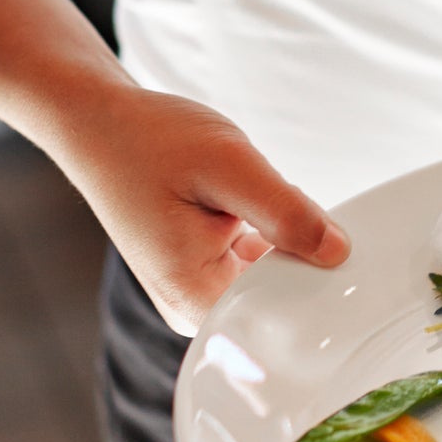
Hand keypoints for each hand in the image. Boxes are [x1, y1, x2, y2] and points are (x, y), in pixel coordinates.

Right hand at [59, 83, 349, 332]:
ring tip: (250, 200)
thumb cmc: (152, 140)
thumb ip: (286, 213)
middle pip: (284, 298)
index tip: (342, 251)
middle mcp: (194, 308)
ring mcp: (198, 293)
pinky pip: (260, 264)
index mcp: (194, 298)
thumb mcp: (231, 167)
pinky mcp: (205, 273)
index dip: (322, 283)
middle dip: (303, 254)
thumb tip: (338, 253)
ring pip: (277, 277)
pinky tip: (247, 205)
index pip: (285, 317)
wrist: (100, 123)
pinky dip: (270, 234)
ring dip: (286, 240)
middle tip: (290, 206)